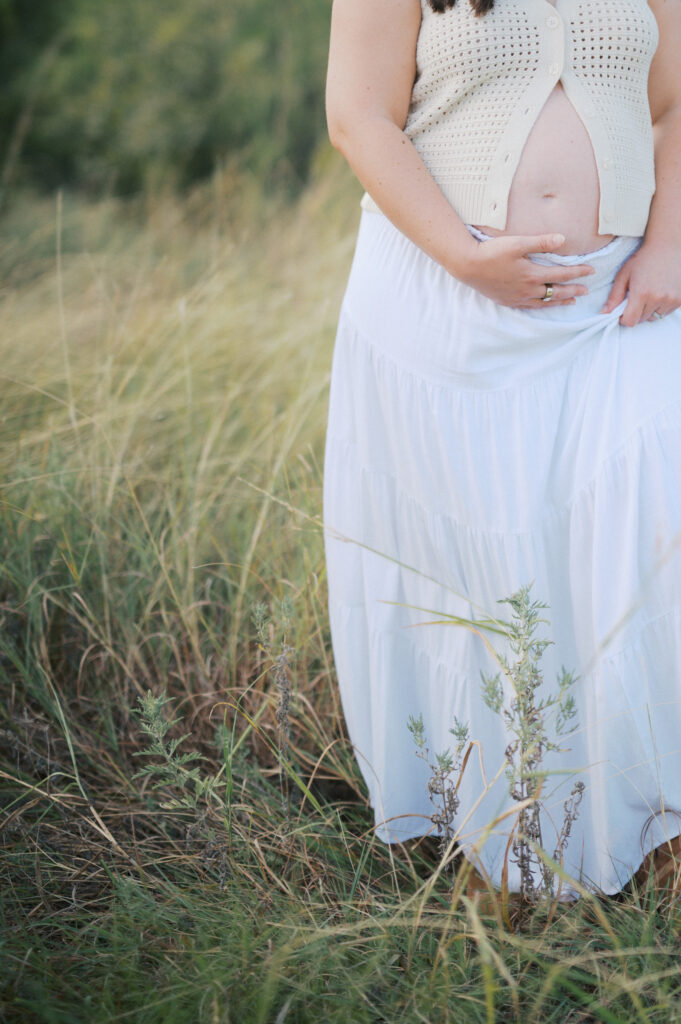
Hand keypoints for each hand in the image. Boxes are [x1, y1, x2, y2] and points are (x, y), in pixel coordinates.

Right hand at [459, 233, 595, 308]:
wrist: (468, 266)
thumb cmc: (492, 252)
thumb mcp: (518, 243)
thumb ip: (541, 242)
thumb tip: (562, 239)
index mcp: (532, 274)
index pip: (562, 274)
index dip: (578, 272)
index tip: (591, 271)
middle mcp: (527, 290)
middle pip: (556, 291)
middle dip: (573, 290)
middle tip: (585, 289)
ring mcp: (517, 298)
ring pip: (544, 302)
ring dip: (559, 301)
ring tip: (571, 301)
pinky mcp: (507, 301)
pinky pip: (529, 307)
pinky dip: (541, 306)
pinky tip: (544, 304)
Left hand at [600, 241, 680, 325]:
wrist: (667, 247)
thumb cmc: (643, 259)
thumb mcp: (624, 275)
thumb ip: (614, 296)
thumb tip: (604, 313)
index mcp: (642, 293)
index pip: (630, 321)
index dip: (624, 319)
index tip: (623, 312)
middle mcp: (658, 298)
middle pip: (642, 319)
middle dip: (636, 312)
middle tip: (637, 297)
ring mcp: (671, 299)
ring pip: (654, 317)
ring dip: (649, 311)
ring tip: (649, 293)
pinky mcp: (680, 300)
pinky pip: (666, 313)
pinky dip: (660, 307)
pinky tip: (659, 292)